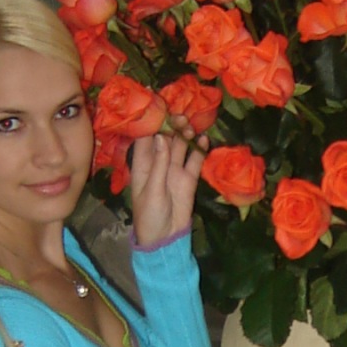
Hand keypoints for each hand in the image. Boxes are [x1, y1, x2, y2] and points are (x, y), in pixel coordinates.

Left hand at [129, 115, 206, 248]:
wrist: (165, 239)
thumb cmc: (149, 216)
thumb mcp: (152, 190)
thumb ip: (159, 164)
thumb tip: (162, 137)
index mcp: (143, 165)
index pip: (144, 138)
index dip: (150, 122)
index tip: (157, 106)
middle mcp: (159, 163)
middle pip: (165, 138)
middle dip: (171, 126)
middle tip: (180, 117)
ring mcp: (174, 170)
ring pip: (181, 146)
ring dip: (185, 135)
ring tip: (190, 125)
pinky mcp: (189, 179)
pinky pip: (195, 161)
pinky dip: (199, 150)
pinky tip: (204, 140)